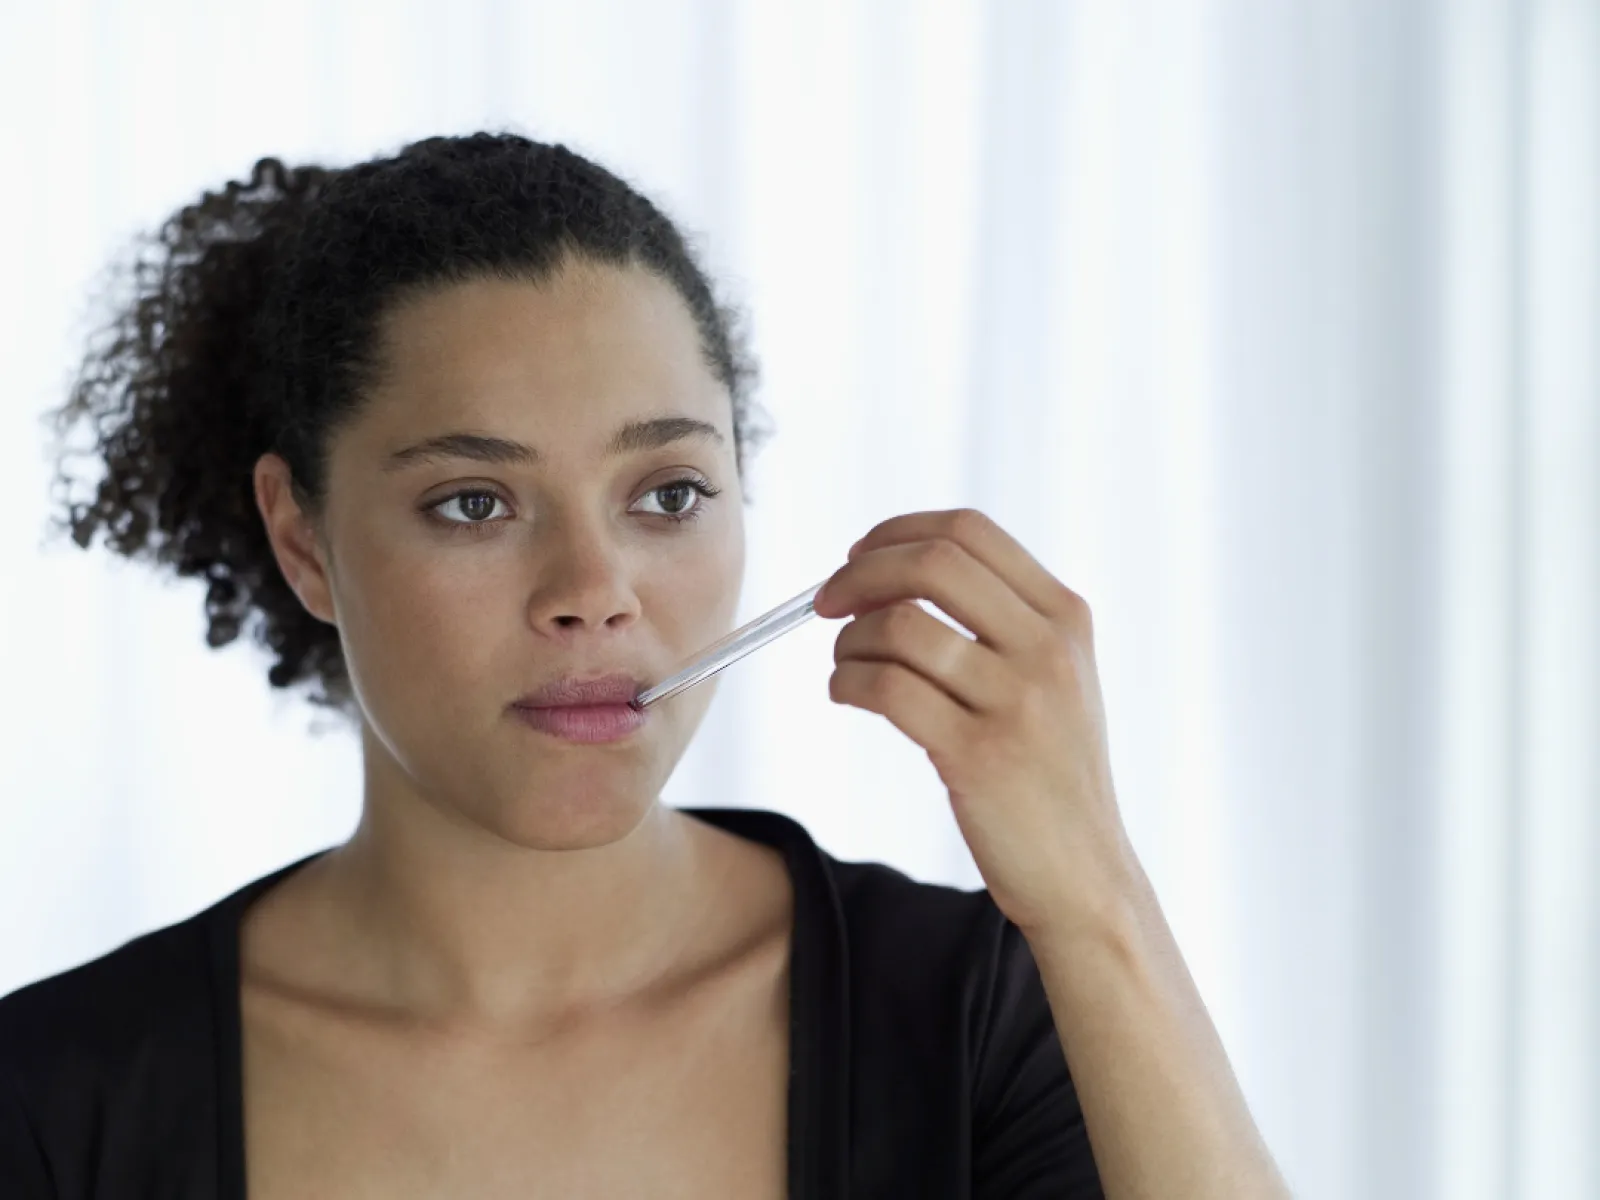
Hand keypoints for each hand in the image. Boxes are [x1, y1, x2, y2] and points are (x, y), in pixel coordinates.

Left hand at [812, 508, 1133, 935]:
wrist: (1085, 874)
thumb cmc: (1049, 773)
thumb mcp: (1055, 678)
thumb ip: (1002, 619)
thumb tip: (893, 569)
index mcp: (1066, 617)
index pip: (970, 532)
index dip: (898, 532)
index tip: (859, 556)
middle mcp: (1048, 649)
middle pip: (933, 564)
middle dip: (860, 573)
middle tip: (825, 602)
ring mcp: (1017, 702)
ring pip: (901, 627)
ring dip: (849, 639)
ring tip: (843, 664)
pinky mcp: (978, 756)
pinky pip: (887, 688)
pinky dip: (847, 681)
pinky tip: (844, 693)